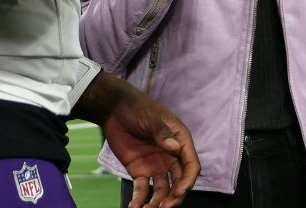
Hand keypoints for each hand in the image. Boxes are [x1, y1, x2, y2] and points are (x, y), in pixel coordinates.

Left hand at [102, 83, 199, 207]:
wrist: (114, 108)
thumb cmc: (138, 107)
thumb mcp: (151, 117)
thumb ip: (162, 132)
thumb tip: (174, 147)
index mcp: (180, 142)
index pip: (191, 166)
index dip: (188, 181)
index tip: (179, 192)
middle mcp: (171, 157)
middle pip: (179, 182)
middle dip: (174, 197)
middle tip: (163, 207)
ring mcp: (156, 165)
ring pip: (163, 190)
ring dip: (158, 202)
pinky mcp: (140, 171)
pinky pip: (143, 189)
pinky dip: (140, 199)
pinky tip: (134, 207)